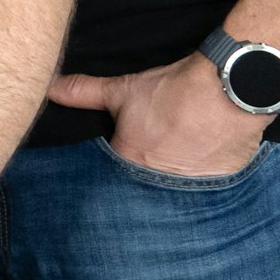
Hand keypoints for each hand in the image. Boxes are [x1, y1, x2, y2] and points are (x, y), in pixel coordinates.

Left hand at [45, 55, 273, 177]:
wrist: (229, 89)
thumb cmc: (172, 91)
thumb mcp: (123, 90)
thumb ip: (84, 93)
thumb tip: (50, 89)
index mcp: (129, 164)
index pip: (112, 176)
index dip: (115, 168)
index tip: (121, 160)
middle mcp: (159, 184)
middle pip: (144, 187)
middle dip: (144, 178)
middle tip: (153, 156)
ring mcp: (194, 188)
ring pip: (177, 190)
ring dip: (175, 179)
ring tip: (181, 158)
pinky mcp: (223, 184)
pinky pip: (208, 188)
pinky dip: (204, 178)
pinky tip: (205, 162)